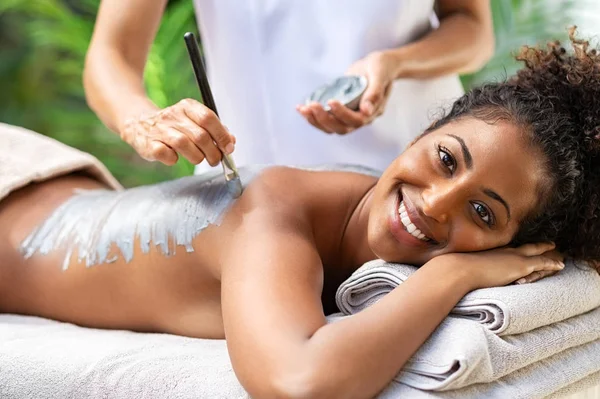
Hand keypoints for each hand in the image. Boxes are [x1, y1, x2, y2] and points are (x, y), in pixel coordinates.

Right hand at [119, 99, 235, 165]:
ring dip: (196, 157)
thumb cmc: (174, 126)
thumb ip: (215, 130)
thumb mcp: (194, 121)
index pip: (208, 118)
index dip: (222, 135)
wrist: (138, 123)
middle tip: (215, 160)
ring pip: (184, 145)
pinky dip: (173, 159)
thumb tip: (231, 142)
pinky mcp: (148, 143)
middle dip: (213, 152)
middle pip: (200, 135)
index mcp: (187, 106)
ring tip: (198, 159)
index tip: (228, 148)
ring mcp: (159, 129)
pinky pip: (165, 154)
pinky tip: (175, 157)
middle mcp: (173, 115)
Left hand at [296, 51, 395, 134]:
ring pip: (331, 127)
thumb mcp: (380, 75)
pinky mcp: (339, 111)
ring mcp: (349, 116)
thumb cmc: (381, 67)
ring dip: (315, 120)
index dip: (342, 114)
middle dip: (324, 119)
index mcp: (372, 112)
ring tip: (302, 109)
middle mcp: (361, 118)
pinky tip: (301, 108)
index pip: (356, 120)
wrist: (377, 66)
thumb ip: (375, 92)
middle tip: (312, 105)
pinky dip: (313, 116)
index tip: (330, 101)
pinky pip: (325, 119)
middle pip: (341, 128)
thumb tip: (366, 111)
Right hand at [438, 242, 564, 290]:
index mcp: (490, 251)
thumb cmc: (454, 270)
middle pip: (525, 246)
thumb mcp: (458, 267)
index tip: (523, 246)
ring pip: (536, 253)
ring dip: (548, 253)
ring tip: (557, 253)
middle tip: (548, 244)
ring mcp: (512, 257)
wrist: (458, 270)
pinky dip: (551, 264)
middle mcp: (503, 251)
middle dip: (537, 245)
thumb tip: (450, 272)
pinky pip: (542, 263)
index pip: (508, 248)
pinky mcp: (520, 265)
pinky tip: (560, 265)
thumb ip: (460, 268)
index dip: (517, 247)